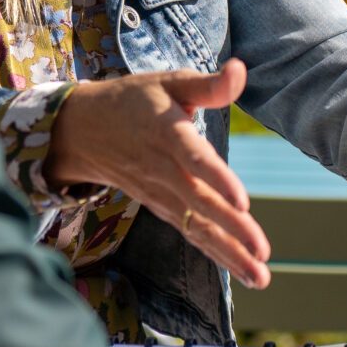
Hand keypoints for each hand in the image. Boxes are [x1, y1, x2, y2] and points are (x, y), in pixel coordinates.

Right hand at [46, 59, 271, 288]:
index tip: (242, 202)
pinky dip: (216, 254)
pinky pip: (191, 233)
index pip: (194, 159)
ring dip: (229, 253)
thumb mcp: (168, 82)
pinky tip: (245, 271)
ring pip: (197, 226)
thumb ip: (208, 85)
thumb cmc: (134, 100)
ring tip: (260, 276)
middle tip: (262, 252)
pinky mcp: (161, 207)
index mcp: (167, 132)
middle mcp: (163, 168)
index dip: (217, 179)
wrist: (83, 131)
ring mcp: (160, 193)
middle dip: (232, 230)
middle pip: (200, 203)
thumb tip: (242, 69)